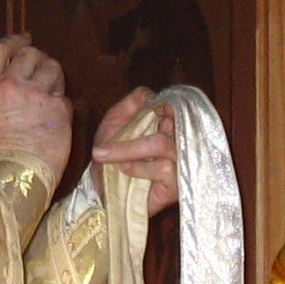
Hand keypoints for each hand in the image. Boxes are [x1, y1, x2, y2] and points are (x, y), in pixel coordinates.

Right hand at [0, 34, 72, 180]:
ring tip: (50, 90)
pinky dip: (62, 101)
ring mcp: (35, 93)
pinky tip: (55, 115)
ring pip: (51, 66)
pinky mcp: (58, 106)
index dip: (14, 40)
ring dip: (53, 74)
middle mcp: (9, 84)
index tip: (23, 38)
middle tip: (41, 68)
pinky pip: (64, 93)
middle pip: (29, 53)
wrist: (11, 178)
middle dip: (37, 58)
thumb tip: (8, 79)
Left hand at [91, 87, 177, 216]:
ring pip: (162, 144)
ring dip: (130, 151)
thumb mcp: (115, 121)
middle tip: (106, 142)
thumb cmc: (111, 153)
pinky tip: (126, 171)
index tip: (139, 111)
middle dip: (136, 131)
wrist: (102, 190)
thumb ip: (131, 103)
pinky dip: (140, 168)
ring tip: (112, 159)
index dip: (162, 103)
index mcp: (168, 123)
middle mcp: (180, 140)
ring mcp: (181, 162)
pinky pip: (164, 167)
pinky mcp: (179, 184)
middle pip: (170, 121)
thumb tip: (150, 93)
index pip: (177, 104)